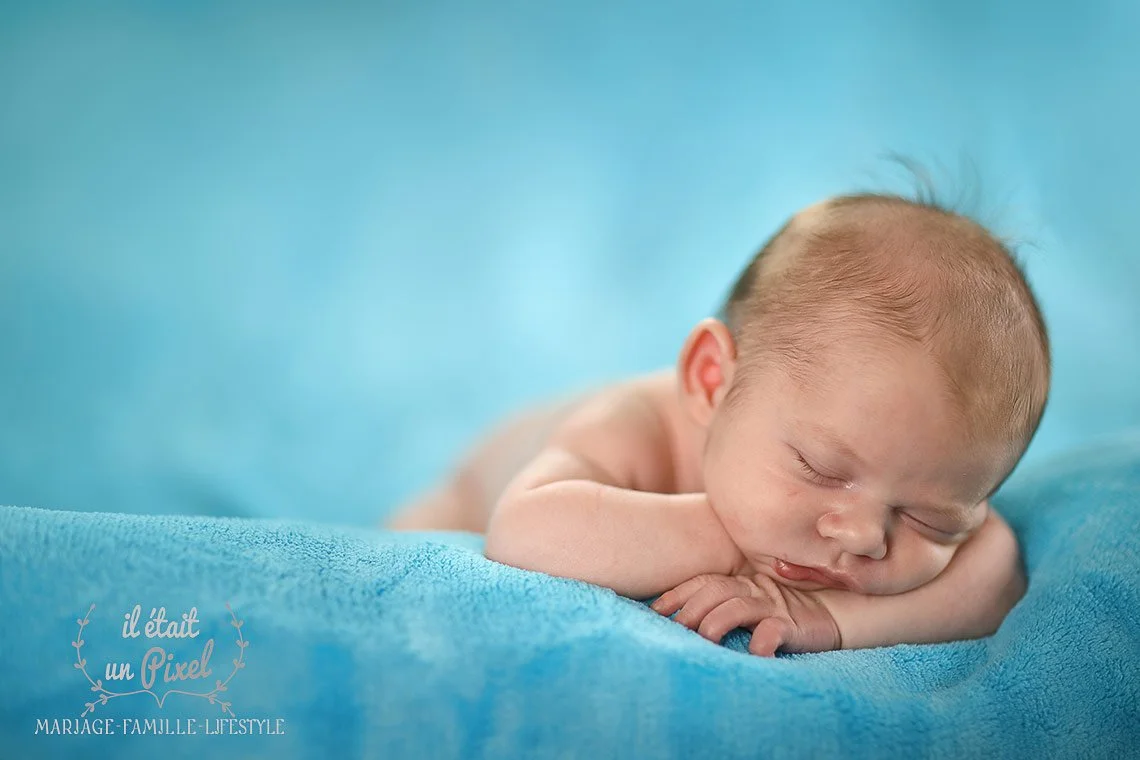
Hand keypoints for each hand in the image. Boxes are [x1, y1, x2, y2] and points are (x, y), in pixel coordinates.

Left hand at [650, 572, 842, 656]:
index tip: (656, 610)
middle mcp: (753, 590)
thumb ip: (724, 604)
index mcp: (739, 583)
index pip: (703, 582)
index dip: (678, 594)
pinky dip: (762, 641)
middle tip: (677, 628)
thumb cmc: (785, 611)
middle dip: (692, 608)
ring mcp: (773, 606)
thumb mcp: (751, 603)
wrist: (837, 610)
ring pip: (738, 607)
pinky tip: (754, 653)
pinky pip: (774, 631)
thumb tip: (679, 621)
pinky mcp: (794, 625)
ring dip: (717, 621)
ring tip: (706, 638)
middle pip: (715, 591)